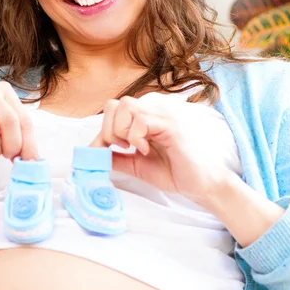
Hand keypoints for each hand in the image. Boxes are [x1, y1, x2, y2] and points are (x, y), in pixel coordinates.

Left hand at [90, 95, 231, 206]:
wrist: (197, 186)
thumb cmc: (171, 172)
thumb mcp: (134, 165)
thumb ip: (115, 157)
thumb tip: (92, 153)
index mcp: (141, 119)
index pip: (110, 109)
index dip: (102, 131)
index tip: (105, 151)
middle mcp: (151, 113)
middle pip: (114, 104)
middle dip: (110, 130)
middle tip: (122, 148)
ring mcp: (162, 116)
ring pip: (126, 106)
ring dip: (122, 131)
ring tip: (134, 148)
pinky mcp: (171, 126)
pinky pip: (142, 120)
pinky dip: (137, 137)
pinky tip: (145, 150)